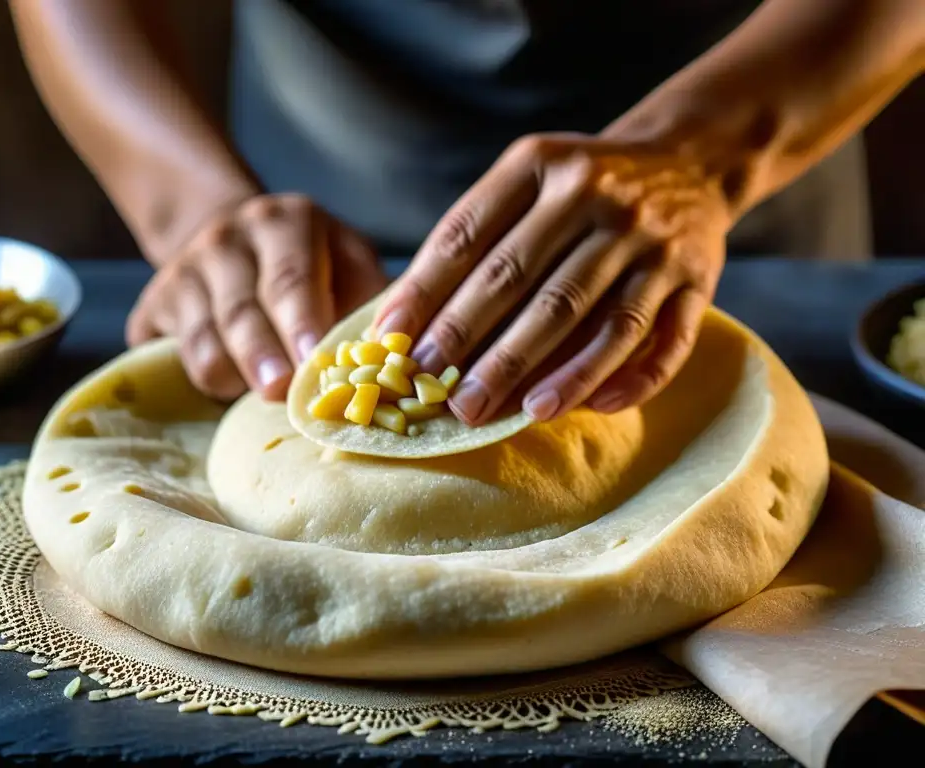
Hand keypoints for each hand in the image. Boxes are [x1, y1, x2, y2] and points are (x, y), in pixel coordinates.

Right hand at [127, 194, 386, 400]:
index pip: (290, 277)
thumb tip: (392, 356)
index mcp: (282, 223)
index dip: (301, 323)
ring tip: (267, 390)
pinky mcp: (152, 305)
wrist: (232, 240)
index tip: (314, 362)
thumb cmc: (313, 266)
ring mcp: (181, 271)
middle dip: (262, 357)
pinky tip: (232, 383)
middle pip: (241, 311)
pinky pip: (175, 357)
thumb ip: (370, 301)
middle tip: (280, 392)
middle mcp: (226, 239)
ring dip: (234, 376)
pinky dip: (204, 379)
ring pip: (204, 341)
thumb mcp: (349, 263)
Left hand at [374, 132, 730, 424]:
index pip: (467, 235)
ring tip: (504, 412)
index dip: (423, 293)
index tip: (390, 343)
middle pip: (521, 278)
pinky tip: (597, 408)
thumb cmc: (580, 189)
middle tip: (435, 392)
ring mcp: (650, 237)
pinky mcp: (697, 276)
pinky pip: (664, 337)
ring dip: (546, 370)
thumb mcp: (525, 182)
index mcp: (538, 163)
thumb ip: (472, 238)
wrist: (688, 161)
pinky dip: (630, 377)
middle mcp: (595, 193)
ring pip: (591, 314)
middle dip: (471, 341)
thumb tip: (400, 321)